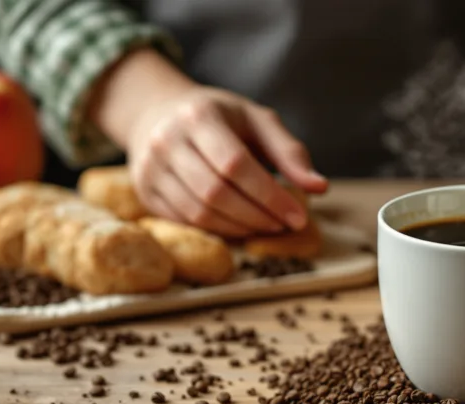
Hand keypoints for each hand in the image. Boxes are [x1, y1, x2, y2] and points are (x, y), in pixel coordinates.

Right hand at [127, 86, 327, 237]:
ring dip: (239, 228)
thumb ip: (289, 152)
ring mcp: (150, 167)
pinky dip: (218, 230)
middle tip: (284, 225)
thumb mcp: (257, 121)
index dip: (270, 195)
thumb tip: (319, 187)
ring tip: (266, 225)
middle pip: (215, 192)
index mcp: (199, 115)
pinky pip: (185, 221)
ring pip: (198, 212)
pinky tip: (241, 227)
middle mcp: (166, 139)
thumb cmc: (221, 118)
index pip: (236, 164)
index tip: (298, 216)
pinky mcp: (145, 192)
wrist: (157, 113)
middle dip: (257, 215)